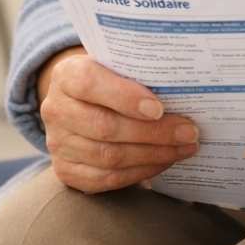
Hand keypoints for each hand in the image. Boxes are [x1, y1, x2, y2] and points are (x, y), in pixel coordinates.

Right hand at [38, 49, 200, 194]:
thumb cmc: (110, 78)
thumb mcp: (117, 65)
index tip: (159, 108)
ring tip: (184, 148)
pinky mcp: (66, 171)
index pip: (90, 83)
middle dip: (154, 133)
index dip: (125, 97)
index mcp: (66, 74)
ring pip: (108, 157)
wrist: (80, 103)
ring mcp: (58, 143)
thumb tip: (181, 87)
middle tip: (188, 132)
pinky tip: (164, 161)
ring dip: (153, 155)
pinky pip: (106, 179)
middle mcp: (56, 109)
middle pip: (105, 127)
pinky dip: (139, 172)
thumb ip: (137, 72)